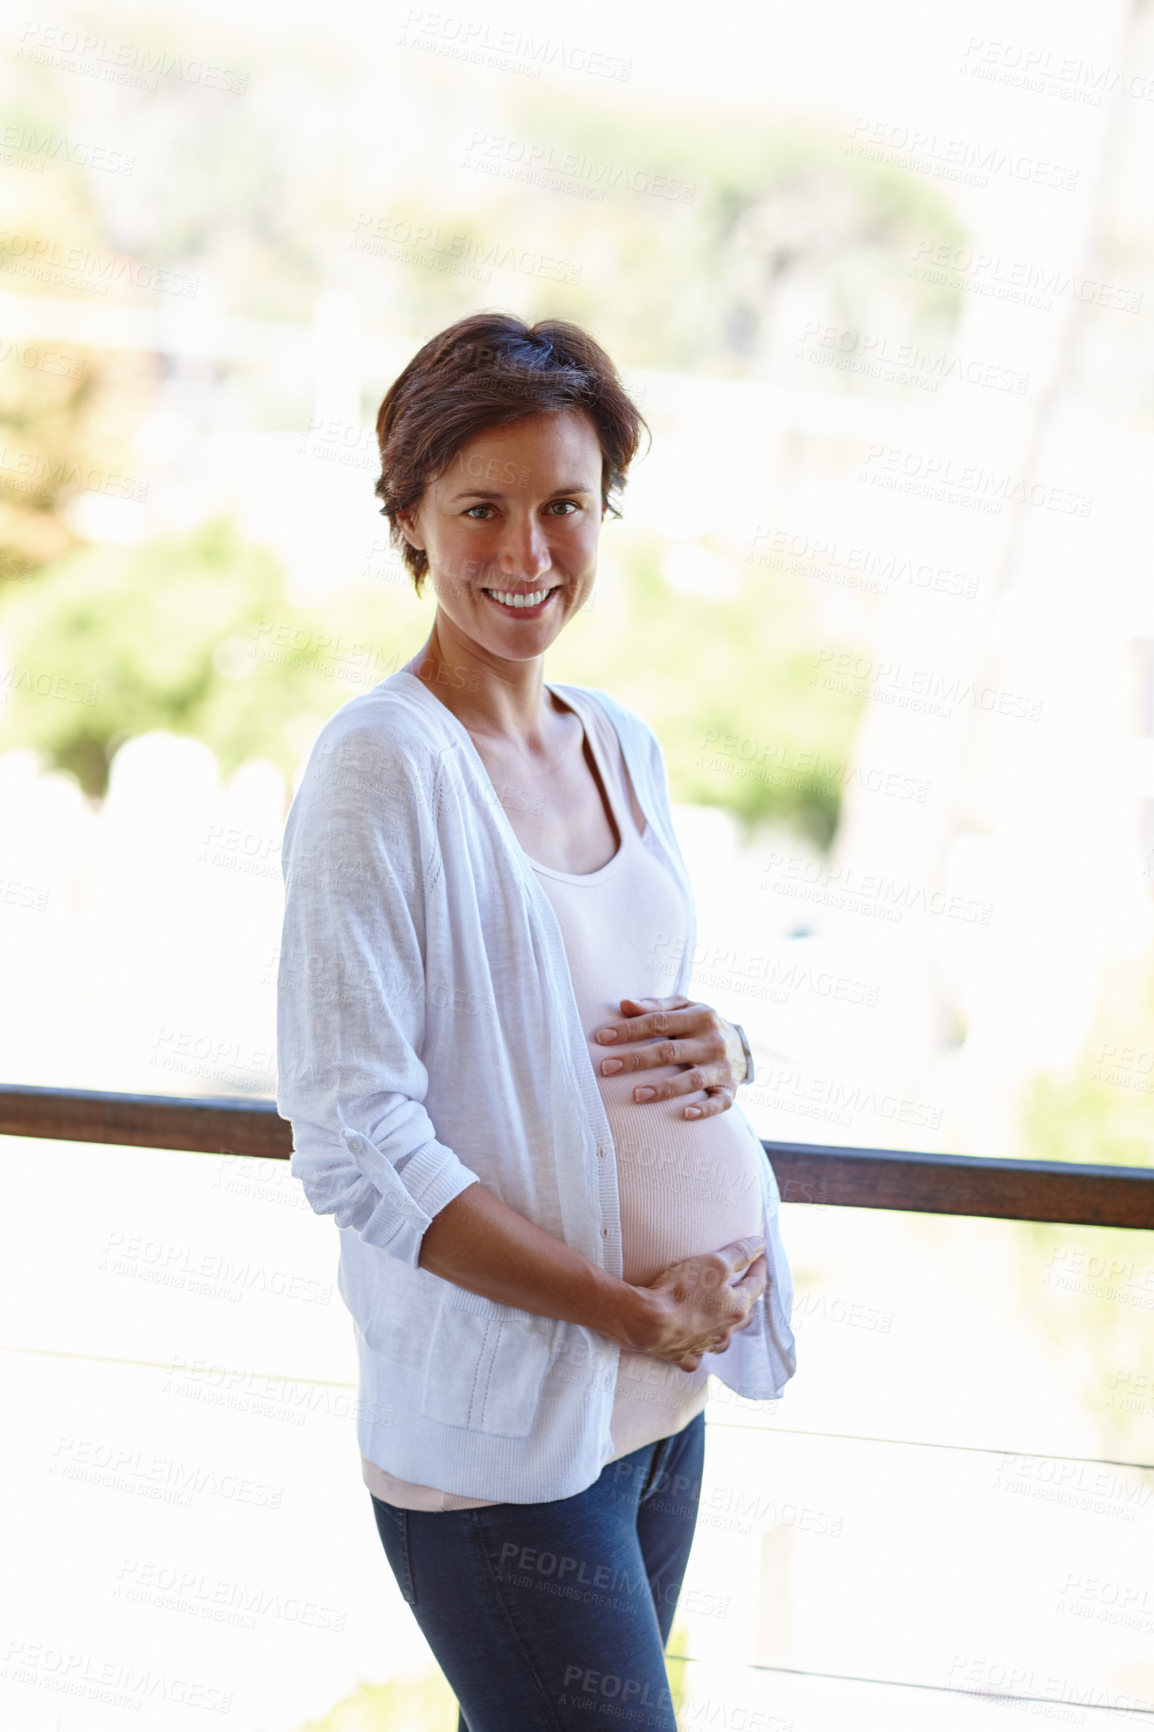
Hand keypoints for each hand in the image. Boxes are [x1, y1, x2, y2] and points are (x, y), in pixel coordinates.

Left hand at [593, 995, 742, 1119]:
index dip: (630, 1030)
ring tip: (636, 1095)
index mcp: (700, 1016)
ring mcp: (722, 1067)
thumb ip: (654, 1006)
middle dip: (636, 1060)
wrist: (741, 1045)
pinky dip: (704, 1109)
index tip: (602, 1038)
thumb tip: (624, 1004)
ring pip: (691, 1080)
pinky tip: (685, 1114)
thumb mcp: (683, 1007)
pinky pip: (719, 1102)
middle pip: (670, 1052)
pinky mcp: (729, 1089)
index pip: (659, 1022)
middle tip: (606, 1068)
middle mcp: (713, 1041)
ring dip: (663, 1088)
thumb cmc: (699, 1025)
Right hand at [618, 1236, 767, 1371]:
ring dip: (727, 1326)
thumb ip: (739, 1254)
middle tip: (744, 1283)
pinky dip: (699, 1350)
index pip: (756, 1284)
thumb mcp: (715, 1264)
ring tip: (724, 1315)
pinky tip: (695, 1345)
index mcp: (737, 1309)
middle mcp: (725, 1331)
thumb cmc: (682, 1292)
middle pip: (744, 1314)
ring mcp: (704, 1346)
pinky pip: (696, 1356)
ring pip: (724, 1338)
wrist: (648, 1323)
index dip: (759, 1267)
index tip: (759, 1253)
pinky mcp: (683, 1356)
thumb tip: (760, 1245)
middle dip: (747, 1297)